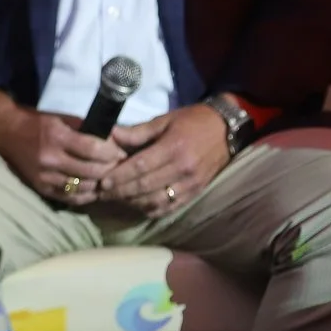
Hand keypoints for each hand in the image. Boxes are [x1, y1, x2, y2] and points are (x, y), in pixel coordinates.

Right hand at [0, 88, 124, 206]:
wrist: (4, 133)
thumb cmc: (36, 123)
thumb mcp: (60, 118)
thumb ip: (85, 128)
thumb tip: (115, 138)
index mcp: (56, 136)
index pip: (93, 148)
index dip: (112, 152)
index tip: (121, 153)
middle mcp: (50, 158)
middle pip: (92, 170)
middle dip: (110, 169)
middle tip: (119, 166)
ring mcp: (45, 176)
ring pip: (84, 187)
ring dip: (100, 183)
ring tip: (108, 178)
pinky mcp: (41, 187)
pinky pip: (71, 197)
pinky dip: (86, 195)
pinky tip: (93, 188)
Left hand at [97, 104, 231, 216]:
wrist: (227, 130)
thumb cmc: (192, 121)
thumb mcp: (164, 120)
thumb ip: (138, 131)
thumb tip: (111, 135)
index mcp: (173, 148)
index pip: (141, 167)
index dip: (120, 176)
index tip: (103, 182)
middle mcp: (183, 169)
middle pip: (146, 186)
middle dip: (121, 192)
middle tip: (103, 194)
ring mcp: (191, 184)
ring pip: (157, 201)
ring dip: (134, 203)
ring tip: (116, 200)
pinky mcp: (196, 192)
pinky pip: (171, 207)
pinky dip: (152, 209)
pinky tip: (138, 206)